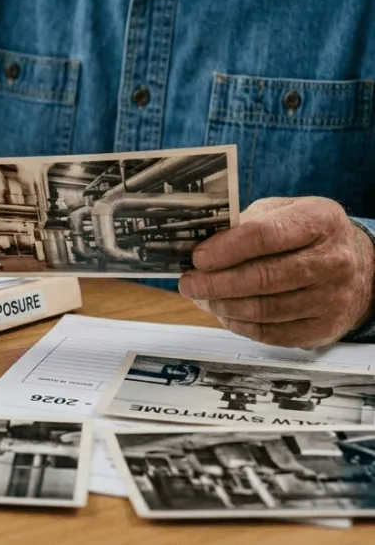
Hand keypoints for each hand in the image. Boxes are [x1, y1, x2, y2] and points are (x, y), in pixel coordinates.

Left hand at [178, 197, 374, 348]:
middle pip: (262, 277)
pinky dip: (240, 325)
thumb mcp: (282, 212)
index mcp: (320, 221)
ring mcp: (331, 298)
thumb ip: (246, 223)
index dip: (225, 249)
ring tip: (202, 298)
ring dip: (223, 306)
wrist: (358, 268)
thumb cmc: (305, 236)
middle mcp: (332, 260)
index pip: (264, 236)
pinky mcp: (324, 328)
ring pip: (264, 310)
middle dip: (215, 283)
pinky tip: (225, 314)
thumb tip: (201, 245)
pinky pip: (272, 334)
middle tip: (188, 283)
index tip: (198, 258)